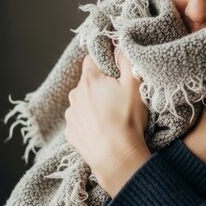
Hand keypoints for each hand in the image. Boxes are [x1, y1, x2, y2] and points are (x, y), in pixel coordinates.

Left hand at [64, 52, 149, 196]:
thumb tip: (120, 47)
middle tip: (119, 98)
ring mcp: (71, 115)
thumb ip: (126, 61)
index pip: (92, 60)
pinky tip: (104, 131)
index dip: (104, 63)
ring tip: (112, 118)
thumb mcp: (134, 85)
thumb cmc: (127, 120)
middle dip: (101, 87)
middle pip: (88, 83)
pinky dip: (90, 123)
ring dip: (94, 106)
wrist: (117, 158)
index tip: (116, 72)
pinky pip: (81, 122)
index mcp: (89, 79)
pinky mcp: (71, 133)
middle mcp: (75, 95)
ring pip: (83, 103)